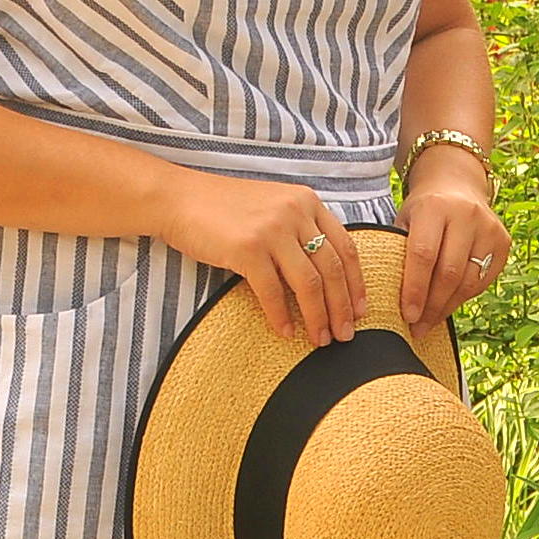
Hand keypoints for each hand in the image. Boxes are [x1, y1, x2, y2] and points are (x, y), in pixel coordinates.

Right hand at [154, 169, 367, 345]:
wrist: (179, 199)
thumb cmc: (223, 209)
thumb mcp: (272, 208)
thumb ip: (298, 230)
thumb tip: (320, 275)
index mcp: (306, 202)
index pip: (345, 247)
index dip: (356, 283)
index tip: (359, 310)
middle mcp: (295, 212)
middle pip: (331, 269)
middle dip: (342, 308)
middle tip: (345, 335)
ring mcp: (272, 230)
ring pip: (308, 283)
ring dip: (318, 317)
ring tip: (320, 340)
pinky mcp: (247, 249)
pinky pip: (273, 292)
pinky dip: (281, 316)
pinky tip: (285, 332)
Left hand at [394, 162, 510, 340]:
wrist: (457, 186)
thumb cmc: (424, 212)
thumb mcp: (406, 222)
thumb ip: (401, 254)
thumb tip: (389, 302)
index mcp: (434, 207)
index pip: (424, 255)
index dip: (415, 290)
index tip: (407, 316)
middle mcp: (466, 214)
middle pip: (449, 273)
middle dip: (431, 306)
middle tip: (416, 328)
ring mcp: (488, 228)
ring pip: (468, 282)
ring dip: (446, 308)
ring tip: (429, 322)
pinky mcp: (503, 241)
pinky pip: (482, 282)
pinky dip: (463, 298)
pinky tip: (447, 305)